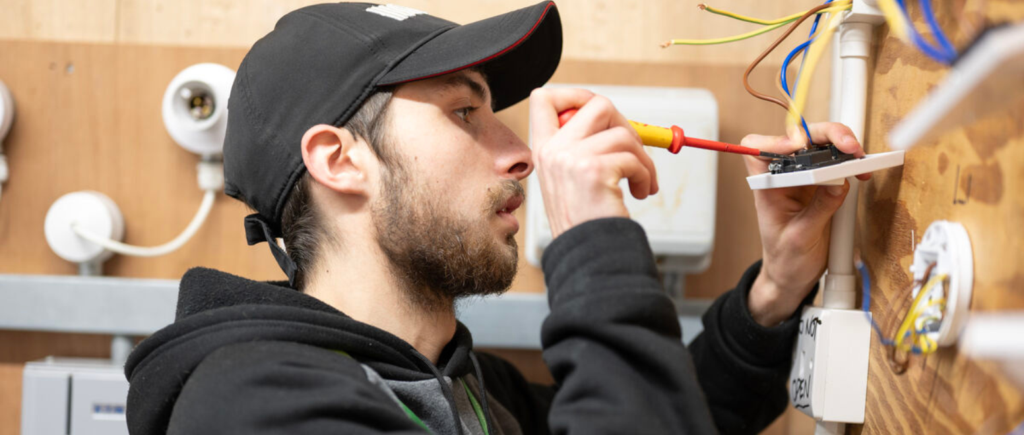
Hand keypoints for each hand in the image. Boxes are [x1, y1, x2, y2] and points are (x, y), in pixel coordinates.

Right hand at [529, 88, 658, 238]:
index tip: (600, 116)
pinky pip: (633, 157)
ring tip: (643, 181)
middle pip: (596, 103)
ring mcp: (570, 159)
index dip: (576, 95)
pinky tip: (641, 192)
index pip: (544, 98)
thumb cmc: (585, 222)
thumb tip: (615, 120)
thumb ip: (581, 146)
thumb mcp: (570, 178)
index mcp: (542, 149)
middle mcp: (552, 150)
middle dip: (625, 124)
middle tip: (632, 150)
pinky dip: (645, 174)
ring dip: (643, 157)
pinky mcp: (593, 170)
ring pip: (622, 132)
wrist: (588, 254)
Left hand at [743, 123, 869, 325]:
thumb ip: (819, 209)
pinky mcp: (823, 184)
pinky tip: (862, 170)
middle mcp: (784, 177)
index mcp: (767, 186)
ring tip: (859, 157)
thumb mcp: (801, 238)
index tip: (798, 147)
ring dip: (842, 146)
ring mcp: (805, 178)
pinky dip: (851, 162)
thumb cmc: (785, 259)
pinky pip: (837, 164)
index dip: (776, 140)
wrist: (793, 276)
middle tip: (848, 145)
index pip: (758, 148)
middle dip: (825, 135)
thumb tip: (839, 182)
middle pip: (799, 139)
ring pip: (821, 146)